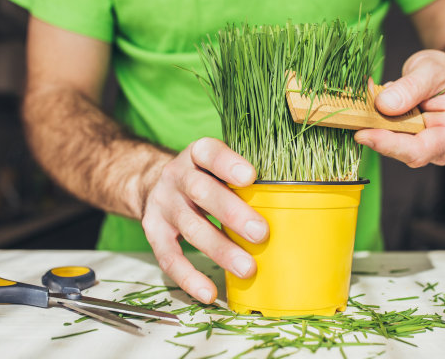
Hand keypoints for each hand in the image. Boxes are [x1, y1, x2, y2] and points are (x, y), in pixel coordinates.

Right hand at [141, 137, 268, 303]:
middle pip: (202, 192)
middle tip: (261, 233)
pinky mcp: (153, 231)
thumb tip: (291, 201)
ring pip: (190, 227)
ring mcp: (163, 204)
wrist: (154, 183)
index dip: (228, 164)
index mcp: (196, 154)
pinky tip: (209, 292)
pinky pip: (169, 257)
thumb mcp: (218, 165)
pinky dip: (188, 277)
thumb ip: (243, 177)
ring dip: (220, 249)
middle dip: (232, 214)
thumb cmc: (205, 176)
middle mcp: (176, 176)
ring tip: (247, 268)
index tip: (251, 176)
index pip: (210, 152)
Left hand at [355, 50, 444, 166]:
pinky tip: (371, 104)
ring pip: (390, 144)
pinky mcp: (407, 141)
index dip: (389, 145)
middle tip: (356, 114)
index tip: (364, 134)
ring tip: (368, 98)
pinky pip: (386, 136)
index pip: (420, 150)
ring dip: (373, 124)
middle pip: (402, 151)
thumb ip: (410, 87)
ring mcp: (423, 146)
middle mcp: (440, 146)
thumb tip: (384, 105)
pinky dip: (374, 121)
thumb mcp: (431, 70)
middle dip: (377, 132)